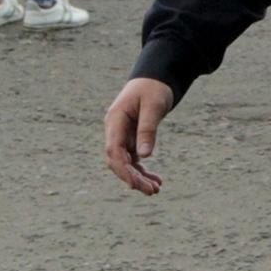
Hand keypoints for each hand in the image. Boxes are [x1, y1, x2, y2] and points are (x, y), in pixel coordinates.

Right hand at [103, 78, 174, 193]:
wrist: (155, 79)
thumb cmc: (154, 89)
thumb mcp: (153, 106)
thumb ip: (148, 129)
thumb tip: (145, 155)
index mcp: (115, 120)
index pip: (114, 150)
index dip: (122, 170)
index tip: (134, 185)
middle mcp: (115, 130)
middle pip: (118, 161)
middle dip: (132, 178)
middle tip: (152, 191)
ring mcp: (121, 136)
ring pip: (126, 163)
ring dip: (139, 178)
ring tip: (156, 189)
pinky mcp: (130, 139)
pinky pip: (134, 160)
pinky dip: (143, 171)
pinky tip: (156, 180)